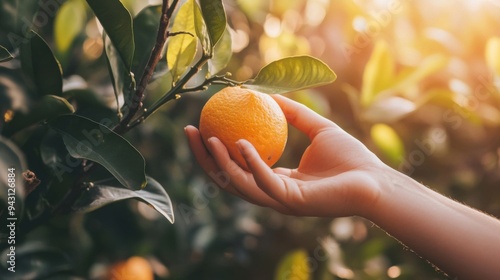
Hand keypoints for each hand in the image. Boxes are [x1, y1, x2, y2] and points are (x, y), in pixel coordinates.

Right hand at [185, 94, 383, 216]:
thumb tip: (270, 94)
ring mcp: (280, 201)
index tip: (202, 124)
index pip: (237, 167)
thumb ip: (295, 114)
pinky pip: (265, 183)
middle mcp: (272, 193)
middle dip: (205, 158)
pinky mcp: (292, 202)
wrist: (376, 180)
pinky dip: (251, 163)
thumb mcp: (318, 128)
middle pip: (228, 179)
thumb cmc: (351, 158)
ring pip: (239, 185)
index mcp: (275, 179)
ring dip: (220, 162)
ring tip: (209, 137)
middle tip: (191, 132)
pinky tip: (241, 143)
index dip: (215, 150)